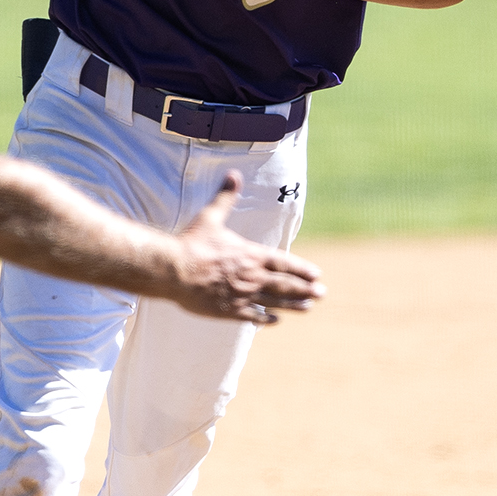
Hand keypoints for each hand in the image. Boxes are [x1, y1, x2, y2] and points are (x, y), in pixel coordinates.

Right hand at [166, 172, 324, 323]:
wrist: (175, 270)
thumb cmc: (192, 243)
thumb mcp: (210, 217)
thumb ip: (226, 197)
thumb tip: (233, 174)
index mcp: (251, 255)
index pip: (283, 263)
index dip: (301, 269)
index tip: (316, 274)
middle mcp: (252, 277)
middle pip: (285, 285)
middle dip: (305, 289)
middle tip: (322, 292)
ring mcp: (242, 295)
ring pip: (274, 302)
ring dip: (293, 305)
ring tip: (308, 307)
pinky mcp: (229, 311)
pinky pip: (253, 316)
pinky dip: (266, 319)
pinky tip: (275, 321)